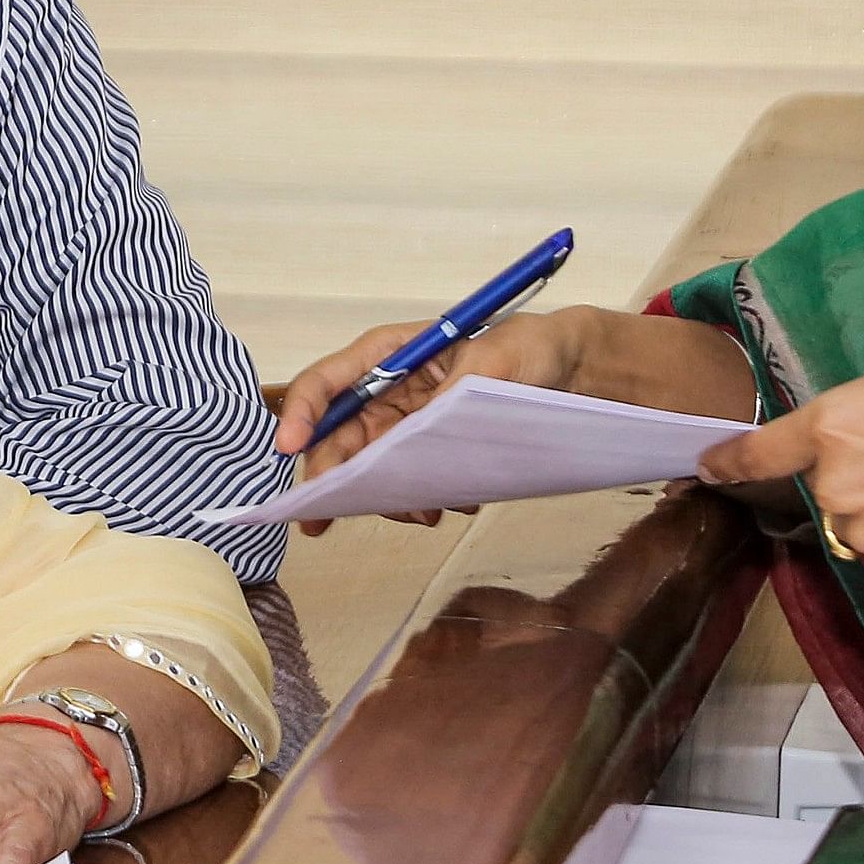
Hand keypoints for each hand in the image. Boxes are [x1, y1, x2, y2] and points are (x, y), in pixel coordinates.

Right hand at [267, 311, 594, 531]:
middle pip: (336, 437)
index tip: (288, 449)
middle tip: (323, 516)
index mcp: (389, 355)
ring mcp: (405, 425)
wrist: (575, 372)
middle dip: (329, 476)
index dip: (300, 413)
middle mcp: (387, 391)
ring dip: (381, 497)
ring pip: (366, 469)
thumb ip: (448, 394)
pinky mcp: (427, 452)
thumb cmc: (532, 347)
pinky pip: (403, 483)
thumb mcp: (495, 360)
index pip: (326, 382)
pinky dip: (416, 502)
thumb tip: (413, 430)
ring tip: (420, 513)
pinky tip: (445, 507)